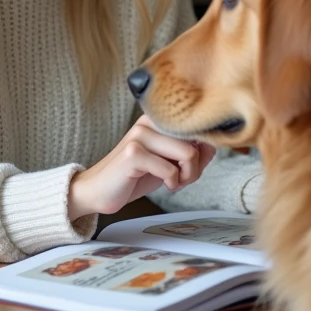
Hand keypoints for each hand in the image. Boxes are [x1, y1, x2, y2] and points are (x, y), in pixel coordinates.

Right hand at [67, 115, 216, 220]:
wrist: (98, 191)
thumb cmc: (134, 176)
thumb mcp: (167, 162)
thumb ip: (191, 152)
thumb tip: (212, 146)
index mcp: (157, 119)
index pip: (196, 127)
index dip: (204, 150)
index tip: (192, 166)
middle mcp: (148, 121)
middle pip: (196, 140)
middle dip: (197, 166)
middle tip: (183, 179)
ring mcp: (139, 135)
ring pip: (188, 153)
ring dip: (188, 176)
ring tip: (175, 182)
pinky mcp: (133, 153)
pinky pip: (171, 169)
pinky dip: (173, 183)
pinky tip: (164, 185)